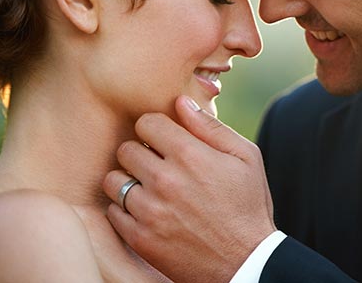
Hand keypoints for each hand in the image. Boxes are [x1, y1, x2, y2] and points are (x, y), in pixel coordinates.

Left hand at [103, 95, 275, 282]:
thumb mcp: (246, 158)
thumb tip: (182, 101)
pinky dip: (126, 208)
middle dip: (140, 152)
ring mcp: (149, 211)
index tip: (164, 139)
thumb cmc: (248, 205)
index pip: (147, 122)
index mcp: (191, 155)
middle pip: (125, 148)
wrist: (245, 261)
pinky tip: (148, 210)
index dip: (155, 127)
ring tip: (149, 187)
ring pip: (114, 179)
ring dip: (128, 179)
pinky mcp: (140, 238)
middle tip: (156, 163)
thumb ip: (211, 127)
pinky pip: (113, 211)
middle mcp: (165, 180)